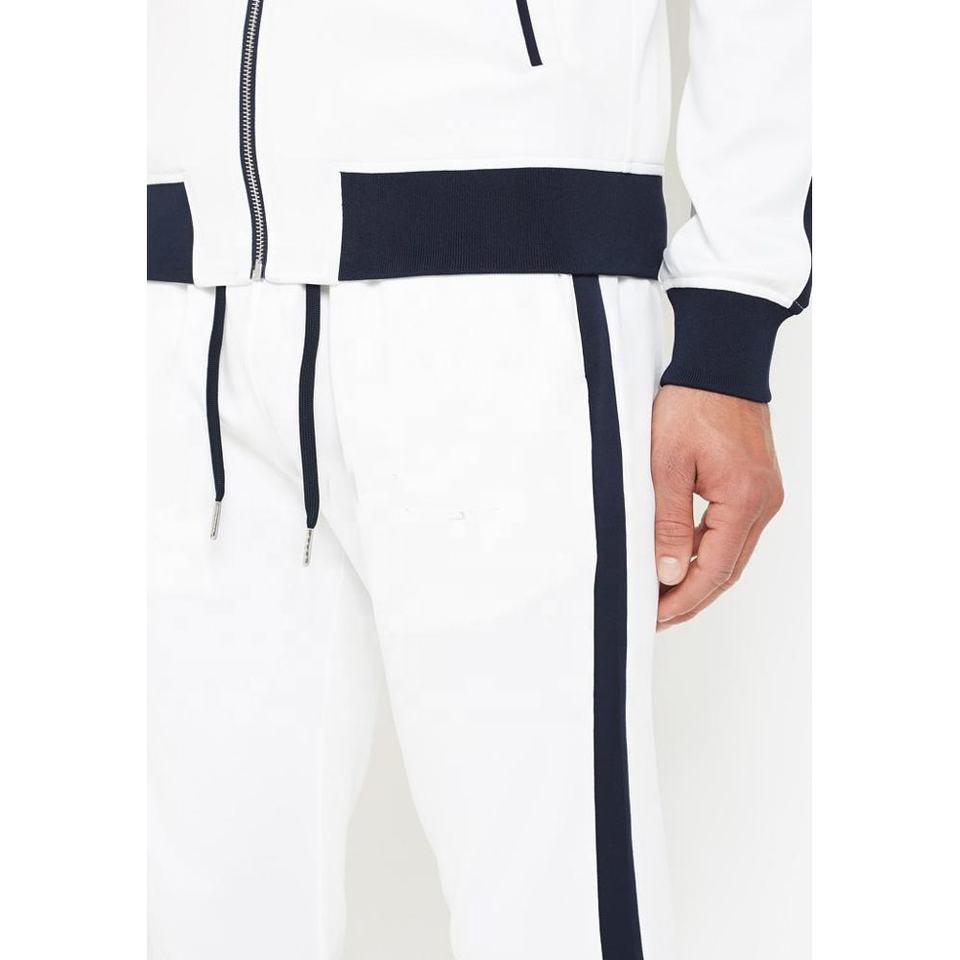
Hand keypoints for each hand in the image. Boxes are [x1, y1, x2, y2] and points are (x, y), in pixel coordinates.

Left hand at [651, 385, 783, 627]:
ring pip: (732, 554)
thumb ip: (669, 524)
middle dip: (691, 597)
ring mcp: (765, 494)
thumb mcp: (666, 465)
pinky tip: (682, 560)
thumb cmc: (691, 404)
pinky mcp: (757, 486)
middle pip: (728, 570)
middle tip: (656, 616)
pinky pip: (734, 531)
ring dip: (700, 577)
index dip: (683, 599)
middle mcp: (764, 503)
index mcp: (744, 500)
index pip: (715, 570)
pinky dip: (709, 551)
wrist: (721, 363)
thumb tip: (670, 574)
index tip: (655, 616)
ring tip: (663, 595)